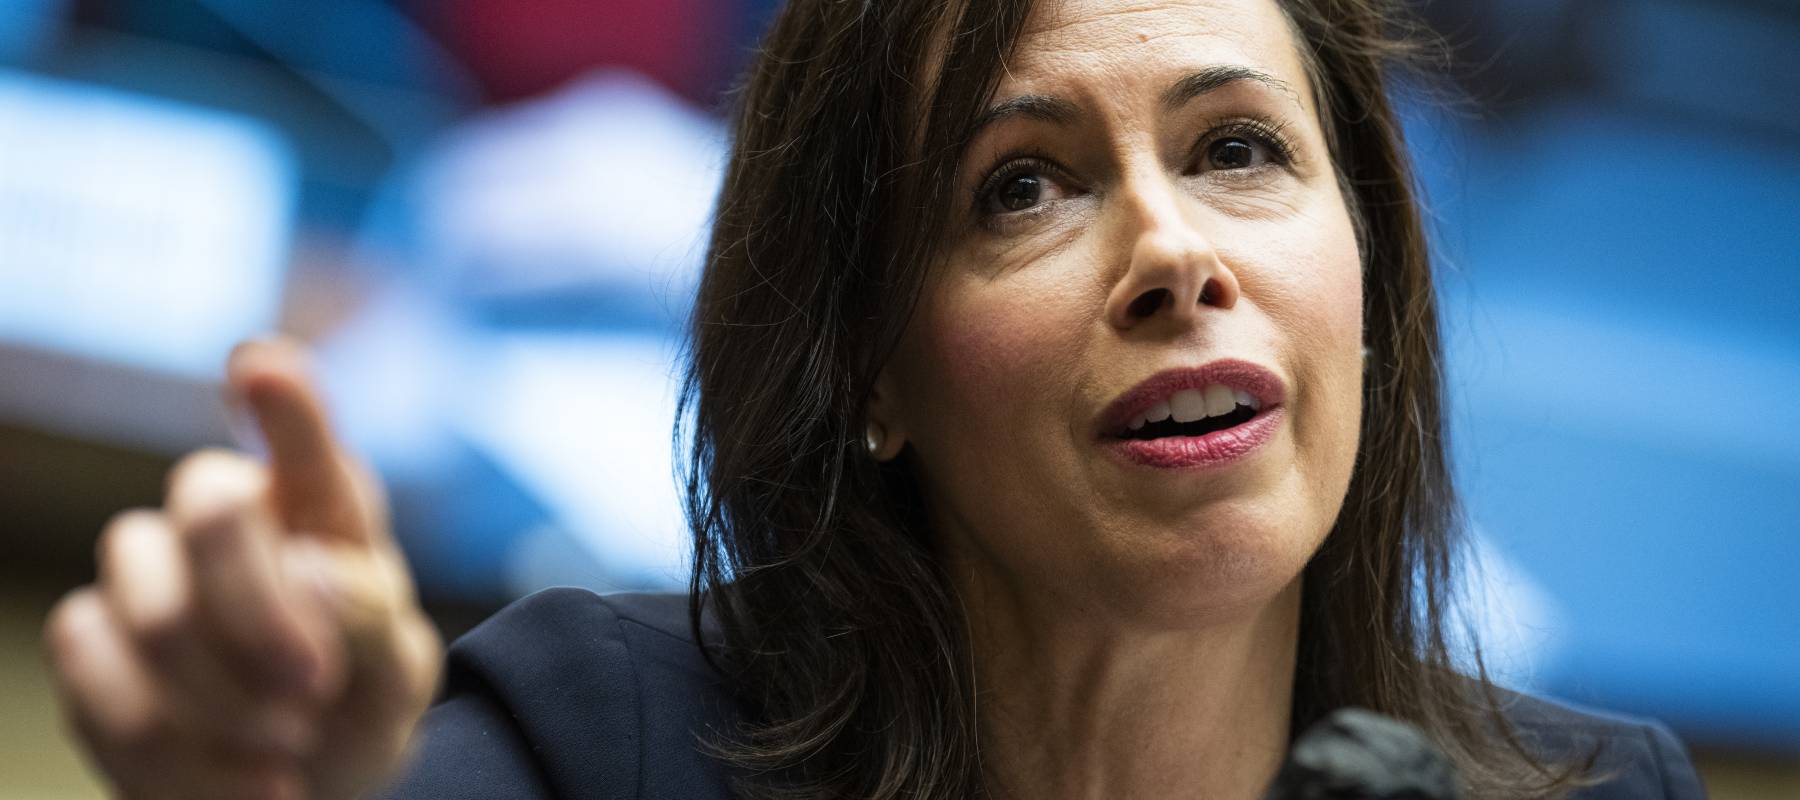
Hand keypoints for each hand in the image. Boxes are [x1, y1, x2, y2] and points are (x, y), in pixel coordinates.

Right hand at [43, 338, 442, 799]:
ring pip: (150, 607)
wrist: (299, 785)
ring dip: (224, 694)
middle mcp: (229, 516)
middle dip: (261, 611)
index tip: (262, 367)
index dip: (284, 401)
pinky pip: (98, 677)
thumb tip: (314, 571)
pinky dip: (173, 746)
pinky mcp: (91, 643)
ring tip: (290, 744)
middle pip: (211, 508)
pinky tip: (245, 779)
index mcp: (323, 505)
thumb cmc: (356, 705)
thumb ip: (376, 619)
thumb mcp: (399, 674)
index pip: (306, 439)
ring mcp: (149, 573)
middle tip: (314, 689)